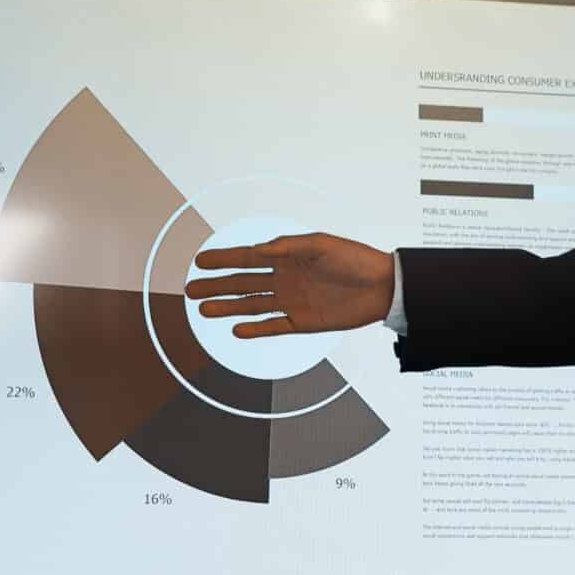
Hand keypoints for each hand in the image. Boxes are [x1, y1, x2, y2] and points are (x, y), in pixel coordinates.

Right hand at [188, 232, 395, 336]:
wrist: (383, 286)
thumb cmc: (356, 259)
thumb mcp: (322, 244)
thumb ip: (289, 246)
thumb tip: (259, 249)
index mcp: (288, 257)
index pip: (248, 258)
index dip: (224, 260)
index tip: (200, 261)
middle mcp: (285, 279)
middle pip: (242, 283)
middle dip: (216, 286)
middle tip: (190, 289)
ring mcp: (292, 301)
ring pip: (252, 306)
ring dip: (228, 308)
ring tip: (203, 311)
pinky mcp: (304, 322)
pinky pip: (274, 326)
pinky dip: (255, 328)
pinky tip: (236, 329)